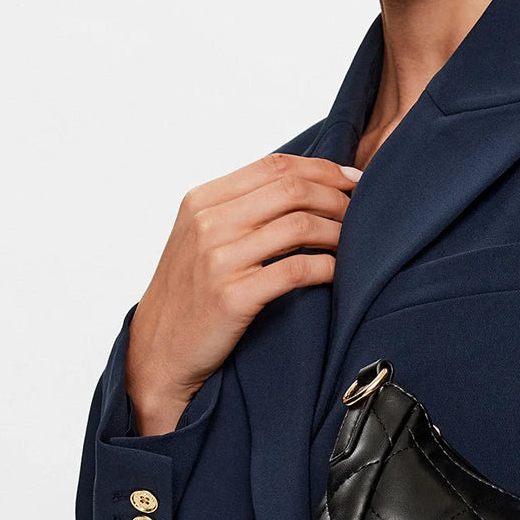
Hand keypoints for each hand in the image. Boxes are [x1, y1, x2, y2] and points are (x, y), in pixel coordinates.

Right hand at [125, 152, 361, 431]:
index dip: (323, 168)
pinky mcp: (233, 297)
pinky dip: (327, 267)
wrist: (158, 353)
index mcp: (201, 201)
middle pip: (291, 189)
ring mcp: (218, 260)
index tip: (353, 180)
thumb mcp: (202, 238)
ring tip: (355, 240)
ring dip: (338, 231)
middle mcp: (208, 223)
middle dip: (337, 196)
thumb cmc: (189, 294)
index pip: (274, 166)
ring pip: (299, 225)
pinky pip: (296, 270)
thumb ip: (241, 208)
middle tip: (362, 209)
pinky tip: (339, 271)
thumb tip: (304, 183)